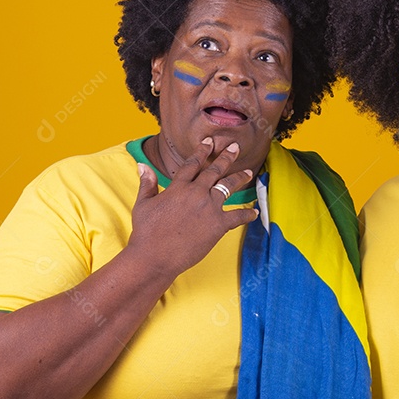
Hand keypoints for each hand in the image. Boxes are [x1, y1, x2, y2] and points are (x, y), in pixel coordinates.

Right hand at [127, 137, 257, 277]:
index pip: (192, 164)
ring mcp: (209, 208)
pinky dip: (247, 214)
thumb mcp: (143, 204)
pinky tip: (255, 212)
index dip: (202, 151)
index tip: (209, 142)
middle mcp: (196, 193)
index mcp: (178, 187)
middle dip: (226, 157)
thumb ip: (147, 184)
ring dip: (239, 178)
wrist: (155, 256)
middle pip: (214, 170)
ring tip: (248, 172)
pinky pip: (238, 216)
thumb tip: (143, 165)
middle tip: (235, 147)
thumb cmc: (145, 232)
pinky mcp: (218, 225)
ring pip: (228, 187)